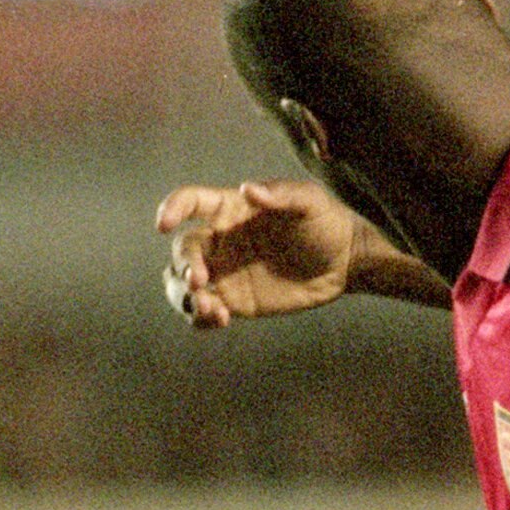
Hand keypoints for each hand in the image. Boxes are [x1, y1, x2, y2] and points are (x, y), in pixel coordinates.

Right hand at [156, 180, 365, 328]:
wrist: (346, 262)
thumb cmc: (327, 222)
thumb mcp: (310, 201)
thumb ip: (280, 195)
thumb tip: (248, 190)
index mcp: (230, 209)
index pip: (190, 203)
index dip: (171, 208)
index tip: (163, 224)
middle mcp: (220, 240)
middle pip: (182, 251)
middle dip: (183, 265)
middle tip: (199, 281)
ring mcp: (225, 273)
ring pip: (182, 284)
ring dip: (183, 296)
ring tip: (208, 307)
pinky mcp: (235, 301)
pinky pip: (204, 311)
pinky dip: (201, 317)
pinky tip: (220, 319)